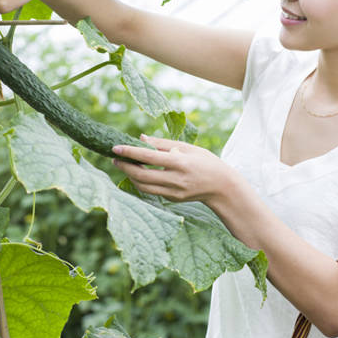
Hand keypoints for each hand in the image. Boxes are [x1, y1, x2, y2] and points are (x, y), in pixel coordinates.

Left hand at [112, 134, 235, 204]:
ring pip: (143, 186)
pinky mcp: (172, 199)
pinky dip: (141, 182)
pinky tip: (137, 173)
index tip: (116, 147)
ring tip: (124, 165)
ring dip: (130, 176)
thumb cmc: (205, 162)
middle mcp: (175, 179)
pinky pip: (151, 191)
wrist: (222, 186)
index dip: (130, 152)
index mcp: (179, 162)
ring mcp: (173, 191)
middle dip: (125, 167)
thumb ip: (163, 144)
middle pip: (141, 175)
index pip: (148, 157)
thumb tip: (141, 138)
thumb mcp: (188, 148)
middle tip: (115, 158)